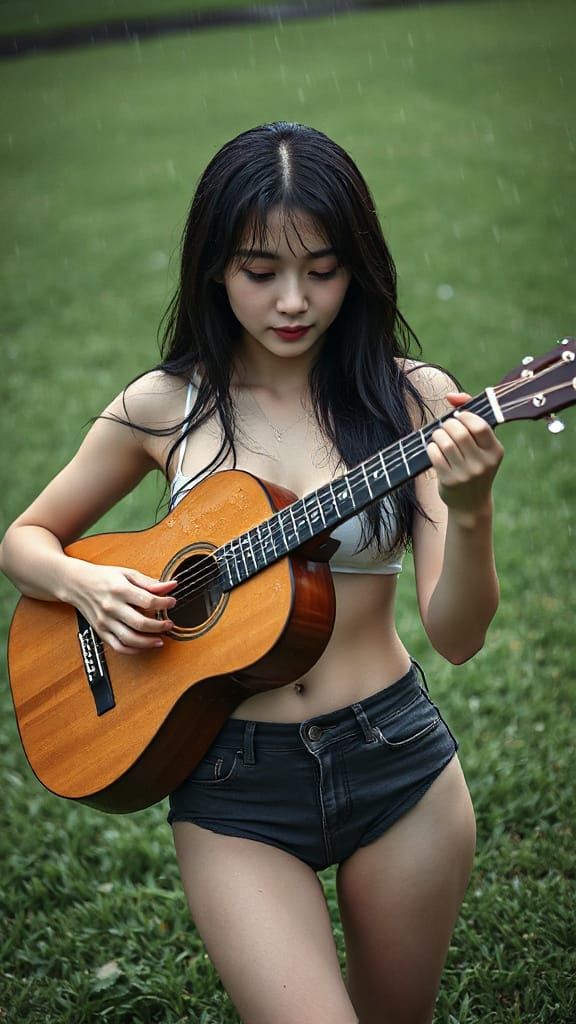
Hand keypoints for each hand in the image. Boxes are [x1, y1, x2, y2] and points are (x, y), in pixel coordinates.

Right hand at [67, 561, 176, 654]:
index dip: (165, 603)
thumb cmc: (103, 577)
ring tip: (160, 639)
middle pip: (141, 623)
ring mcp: (105, 621)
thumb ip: (150, 582)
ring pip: (130, 639)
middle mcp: (111, 607)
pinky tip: (144, 646)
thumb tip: (171, 586)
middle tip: (169, 624)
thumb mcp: (127, 574)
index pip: (148, 600)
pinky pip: (118, 646)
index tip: (172, 602)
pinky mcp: (101, 631)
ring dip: (149, 642)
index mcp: (120, 589)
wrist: (77, 584)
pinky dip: (133, 650)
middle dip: (160, 626)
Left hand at [427, 393, 503, 518]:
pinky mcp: (449, 481)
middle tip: (446, 427)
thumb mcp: (482, 445)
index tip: (460, 418)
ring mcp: (465, 474)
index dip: (465, 416)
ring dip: (437, 434)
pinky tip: (434, 449)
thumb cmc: (475, 465)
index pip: (479, 426)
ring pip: (445, 442)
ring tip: (438, 436)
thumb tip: (451, 396)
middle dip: (448, 424)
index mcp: (495, 451)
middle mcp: (482, 464)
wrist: (471, 504)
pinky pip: (434, 454)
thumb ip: (471, 415)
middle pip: (459, 432)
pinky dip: (431, 447)